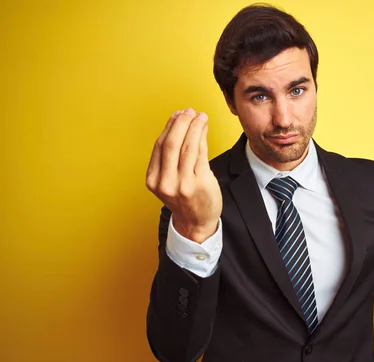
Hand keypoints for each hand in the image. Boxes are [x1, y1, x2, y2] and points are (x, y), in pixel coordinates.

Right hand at [146, 108, 221, 242]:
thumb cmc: (185, 198)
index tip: (178, 114)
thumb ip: (170, 156)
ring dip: (194, 127)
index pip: (160, 145)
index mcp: (153, 180)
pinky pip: (201, 154)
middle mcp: (166, 182)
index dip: (169, 126)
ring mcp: (183, 184)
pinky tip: (204, 128)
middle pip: (172, 143)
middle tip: (189, 112)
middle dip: (181, 123)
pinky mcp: (201, 183)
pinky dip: (202, 137)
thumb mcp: (169, 179)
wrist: (197, 223)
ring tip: (200, 116)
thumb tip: (178, 123)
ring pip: (188, 146)